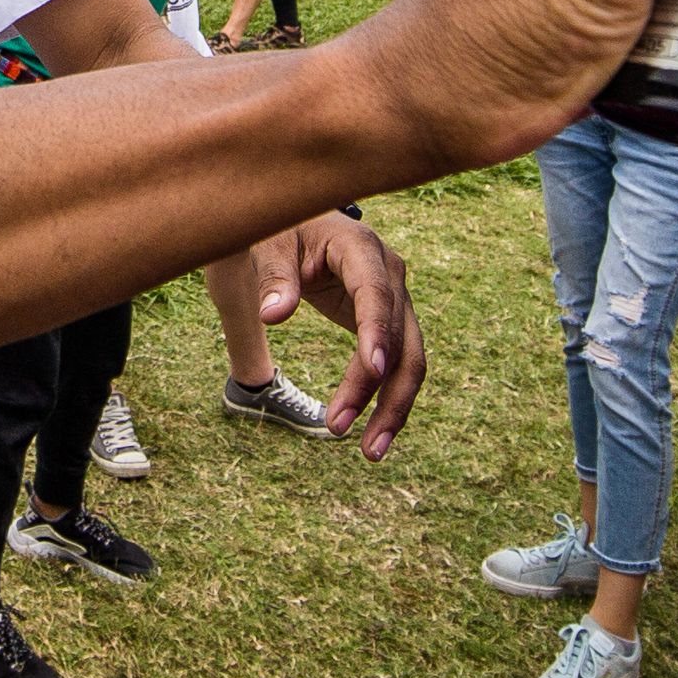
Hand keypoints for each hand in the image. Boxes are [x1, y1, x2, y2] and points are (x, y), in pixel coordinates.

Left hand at [249, 212, 423, 455]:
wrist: (295, 226)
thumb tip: (274, 316)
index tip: (373, 369)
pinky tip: (372, 433)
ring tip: (369, 451)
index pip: (376, 294)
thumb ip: (272, 278)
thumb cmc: (279, 231)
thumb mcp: (268, 245)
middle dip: (380, 390)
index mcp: (360, 247)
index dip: (376, 332)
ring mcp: (394, 299)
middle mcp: (390, 273)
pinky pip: (396, 363)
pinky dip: (387, 397)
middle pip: (402, 339)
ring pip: (409, 359)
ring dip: (393, 406)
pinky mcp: (388, 321)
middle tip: (340, 430)